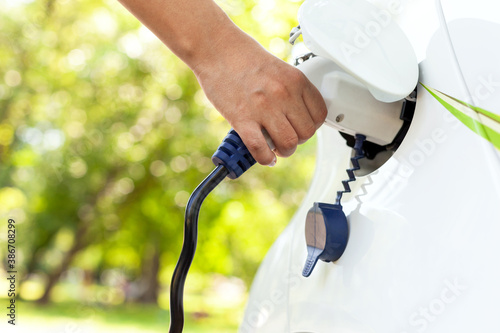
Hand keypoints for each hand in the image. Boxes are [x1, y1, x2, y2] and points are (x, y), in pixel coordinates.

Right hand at [193, 29, 326, 165]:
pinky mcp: (242, 119)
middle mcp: (283, 94)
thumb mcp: (279, 69)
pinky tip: (264, 156)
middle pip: (306, 133)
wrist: (216, 50)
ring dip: (284, 151)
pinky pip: (261, 149)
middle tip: (287, 139)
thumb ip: (291, 92)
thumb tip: (296, 117)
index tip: (302, 128)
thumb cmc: (244, 58)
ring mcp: (263, 108)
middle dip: (298, 141)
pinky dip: (265, 158)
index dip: (311, 126)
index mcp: (295, 80)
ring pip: (288, 144)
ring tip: (276, 148)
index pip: (319, 115)